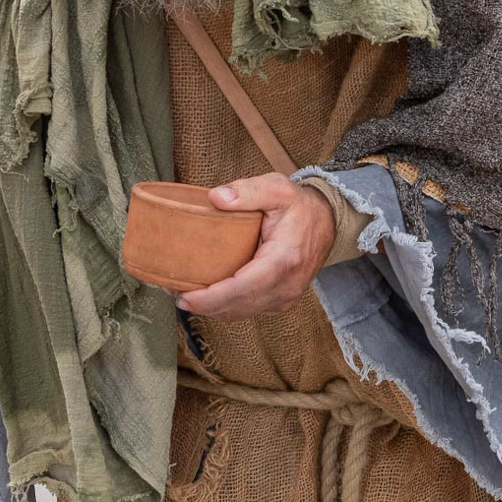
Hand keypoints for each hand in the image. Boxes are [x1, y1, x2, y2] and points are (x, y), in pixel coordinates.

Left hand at [173, 176, 335, 321]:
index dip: (210, 298)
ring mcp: (284, 297)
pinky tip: (206, 296)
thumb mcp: (276, 187)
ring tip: (183, 293)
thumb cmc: (299, 205)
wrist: (328, 221)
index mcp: (283, 261)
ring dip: (211, 309)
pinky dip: (225, 307)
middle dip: (202, 305)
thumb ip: (246, 190)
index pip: (241, 290)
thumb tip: (215, 198)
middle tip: (172, 291)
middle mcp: (285, 286)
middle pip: (237, 307)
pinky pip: (248, 311)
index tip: (183, 295)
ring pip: (240, 314)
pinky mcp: (280, 301)